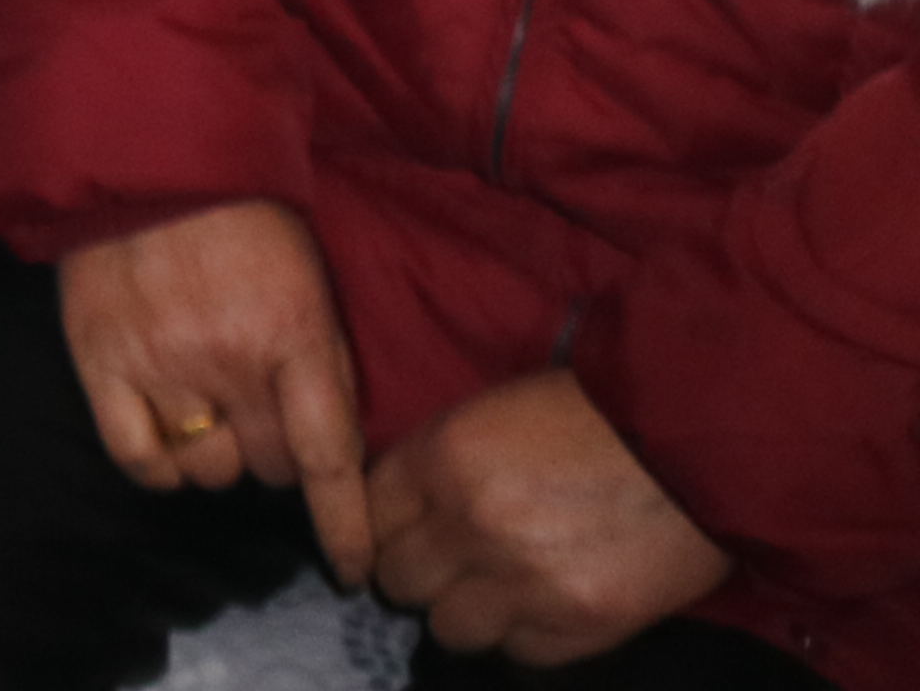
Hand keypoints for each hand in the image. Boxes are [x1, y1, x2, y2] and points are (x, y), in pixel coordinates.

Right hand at [60, 199, 374, 587]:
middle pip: (268, 467)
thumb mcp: (310, 287)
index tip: (355, 570)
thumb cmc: (244, 224)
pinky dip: (161, 465)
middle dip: (275, 449)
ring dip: (218, 453)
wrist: (147, 161)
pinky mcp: (101, 363)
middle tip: (259, 407)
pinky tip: (168, 435)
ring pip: (207, 470)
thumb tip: (332, 451)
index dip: (345, 526)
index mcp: (291, 337)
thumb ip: (322, 367)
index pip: (326, 458)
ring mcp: (159, 365)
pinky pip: (139, 460)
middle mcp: (227, 361)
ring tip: (208, 407)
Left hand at [362, 370, 730, 662]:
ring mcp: (525, 582)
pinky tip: (548, 605)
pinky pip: (519, 654)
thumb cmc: (593, 415)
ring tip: (501, 590)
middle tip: (453, 564)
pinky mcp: (580, 625)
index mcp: (442, 459)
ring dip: (469, 612)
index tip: (406, 533)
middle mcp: (471, 525)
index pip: (369, 517)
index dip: (387, 527)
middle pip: (399, 581)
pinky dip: (527, 635)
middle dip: (421, 573)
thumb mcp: (492, 413)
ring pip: (449, 629)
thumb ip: (438, 462)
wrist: (698, 443)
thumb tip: (400, 507)